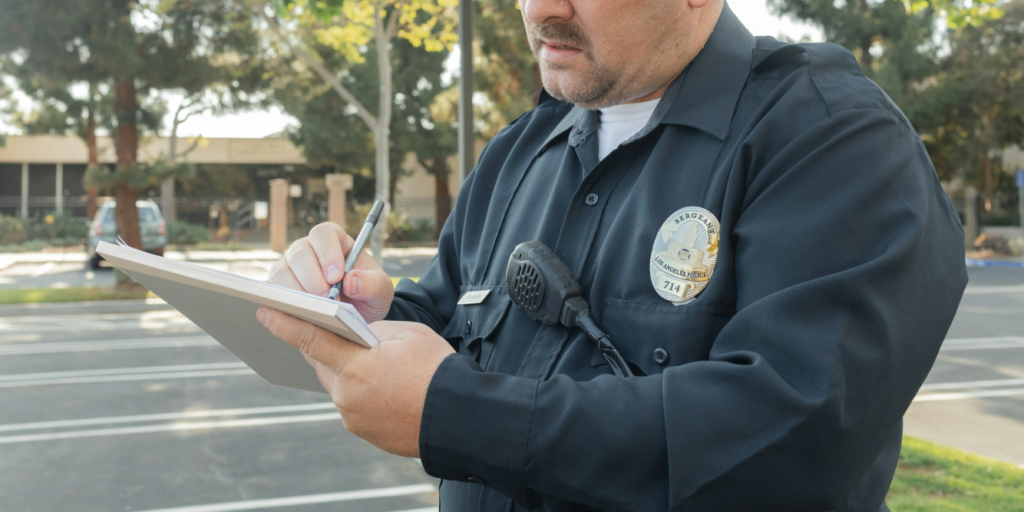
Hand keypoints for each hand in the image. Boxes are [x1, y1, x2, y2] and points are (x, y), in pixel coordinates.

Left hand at [257, 307, 454, 456]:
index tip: (264, 311)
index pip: (311, 339)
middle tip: (331, 330)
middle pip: (322, 362)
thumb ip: (373, 332)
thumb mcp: (407, 335)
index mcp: (356, 366)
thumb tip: (358, 334)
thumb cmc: (438, 371)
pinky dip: (360, 390)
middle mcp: (346, 395)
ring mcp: (353, 417)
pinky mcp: (363, 430)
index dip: (285, 324)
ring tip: (372, 362)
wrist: (460, 418)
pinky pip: (352, 403)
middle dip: (324, 345)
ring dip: (346, 369)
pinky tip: (383, 385)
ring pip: (337, 384)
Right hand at [268, 222, 393, 322]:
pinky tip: (295, 316)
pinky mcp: (280, 289)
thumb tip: (351, 282)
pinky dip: (281, 304)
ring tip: (314, 310)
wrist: (358, 314)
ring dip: (296, 292)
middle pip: (299, 253)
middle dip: (311, 277)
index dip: (327, 252)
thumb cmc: (367, 293)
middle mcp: (309, 250)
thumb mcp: (381, 290)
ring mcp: (291, 268)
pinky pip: (273, 293)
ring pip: (281, 272)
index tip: (336, 276)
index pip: (324, 234)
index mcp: (335, 241)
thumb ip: (372, 284)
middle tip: (326, 298)